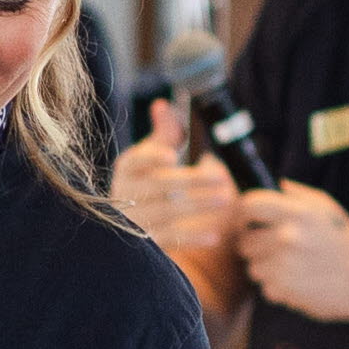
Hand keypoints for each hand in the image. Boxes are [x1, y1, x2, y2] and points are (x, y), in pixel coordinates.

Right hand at [112, 102, 241, 251]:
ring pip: (168, 212)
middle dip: (191, 181)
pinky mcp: (145, 244)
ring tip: (225, 199)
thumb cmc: (144, 183)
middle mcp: (126, 194)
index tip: (172, 157)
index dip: (151, 158)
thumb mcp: (150, 156)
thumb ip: (163, 133)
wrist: (124, 228)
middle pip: (159, 186)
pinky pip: (170, 240)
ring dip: (198, 205)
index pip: (135, 161)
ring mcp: (134, 221)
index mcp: (128, 170)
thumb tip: (162, 104)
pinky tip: (214, 235)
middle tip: (221, 177)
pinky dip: (191, 238)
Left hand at [236, 181, 348, 327]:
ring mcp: (282, 265)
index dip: (245, 213)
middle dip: (256, 246)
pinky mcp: (282, 290)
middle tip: (277, 250)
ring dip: (267, 269)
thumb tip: (273, 183)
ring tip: (293, 267)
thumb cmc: (346, 242)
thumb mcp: (328, 209)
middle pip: (244, 241)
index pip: (249, 204)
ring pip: (252, 266)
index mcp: (297, 213)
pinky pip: (265, 287)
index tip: (249, 221)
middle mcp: (287, 237)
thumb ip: (298, 195)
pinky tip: (299, 282)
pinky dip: (278, 288)